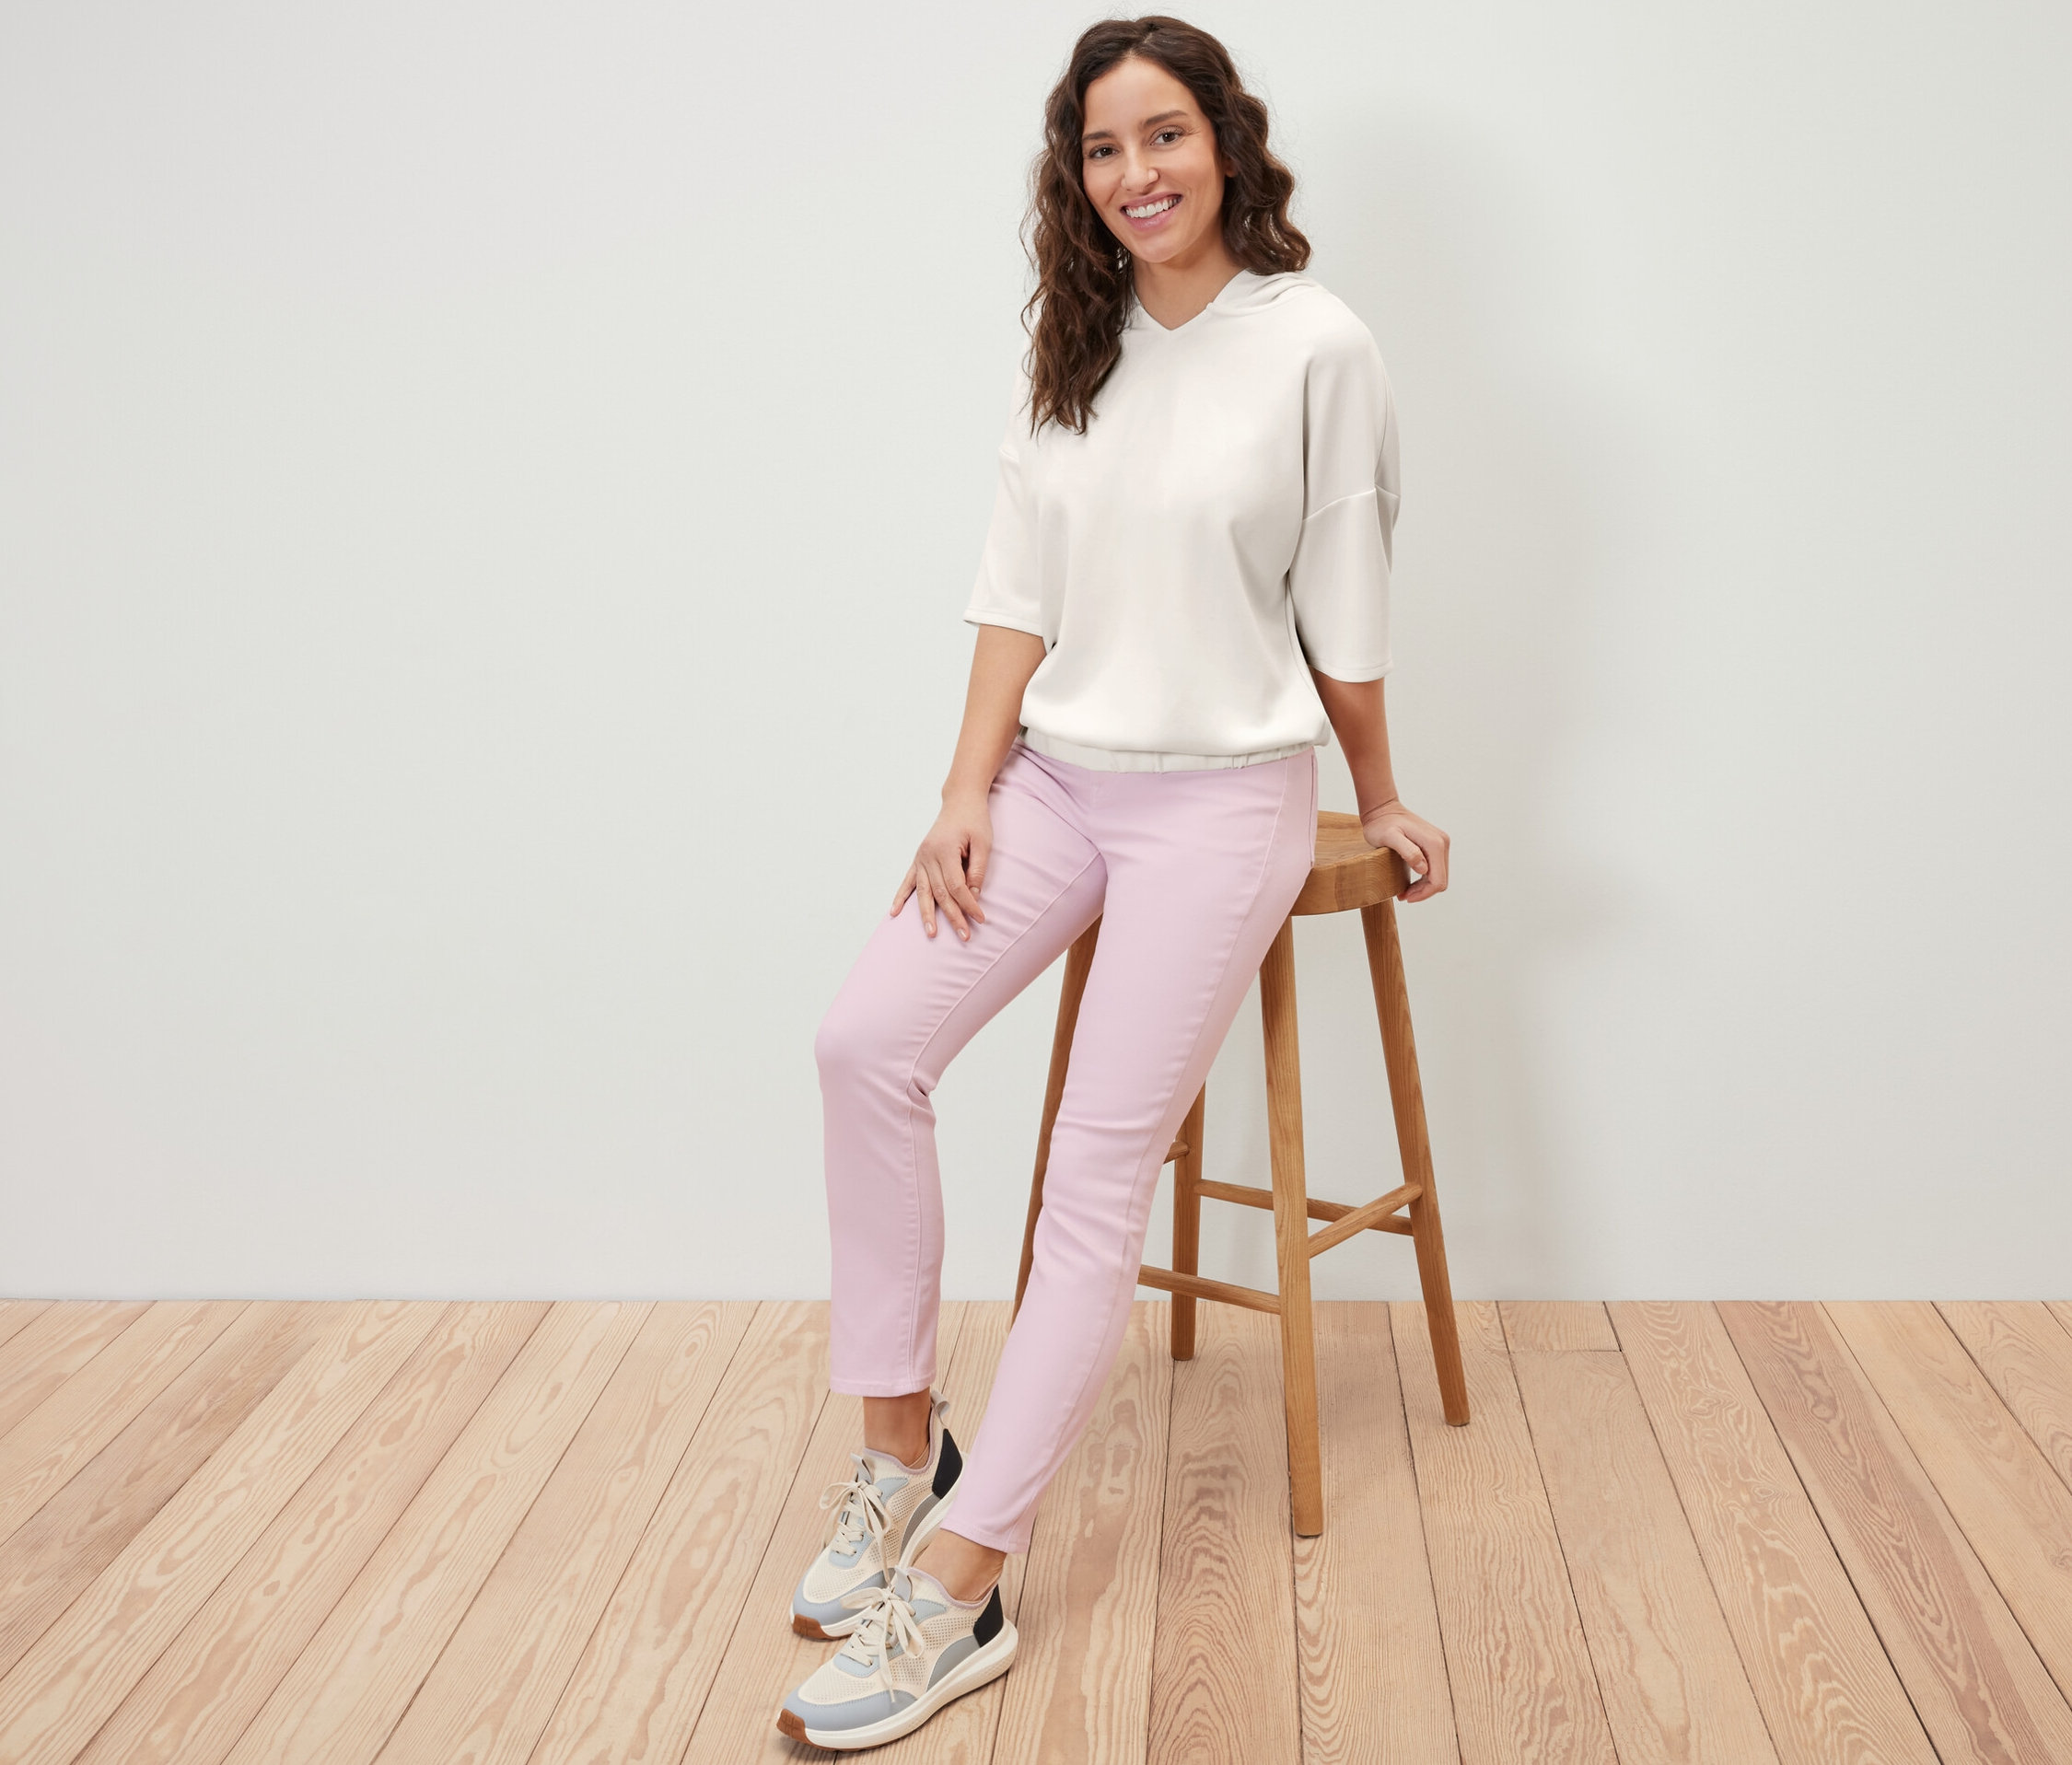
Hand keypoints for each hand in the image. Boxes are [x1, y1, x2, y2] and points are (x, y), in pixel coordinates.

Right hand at [891, 789, 991, 939]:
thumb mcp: (983, 843)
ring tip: (931, 934)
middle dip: (952, 916)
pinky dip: (900, 897)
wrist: (960, 801)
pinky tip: (894, 912)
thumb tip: (973, 896)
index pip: (956, 886)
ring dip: (926, 914)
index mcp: (945, 850)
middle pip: (940, 893)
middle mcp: (928, 855)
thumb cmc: (974, 821)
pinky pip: (907, 881)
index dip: (969, 904)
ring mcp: (920, 857)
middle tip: (964, 936)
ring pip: (922, 891)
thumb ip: (978, 870)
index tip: (981, 919)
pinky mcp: (918, 859)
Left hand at [1360, 799, 1449, 902]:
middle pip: (1441, 879)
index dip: (1424, 893)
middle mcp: (1442, 843)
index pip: (1438, 880)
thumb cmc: (1382, 824)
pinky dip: (1424, 879)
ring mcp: (1440, 843)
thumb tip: (1423, 869)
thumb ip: (1408, 851)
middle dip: (1423, 892)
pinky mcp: (1435, 844)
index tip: (1406, 897)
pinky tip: (1410, 882)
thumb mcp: (1390, 837)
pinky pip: (1435, 868)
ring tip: (1405, 891)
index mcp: (1434, 843)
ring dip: (1424, 887)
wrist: (1383, 809)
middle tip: (1403, 895)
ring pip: (1439, 875)